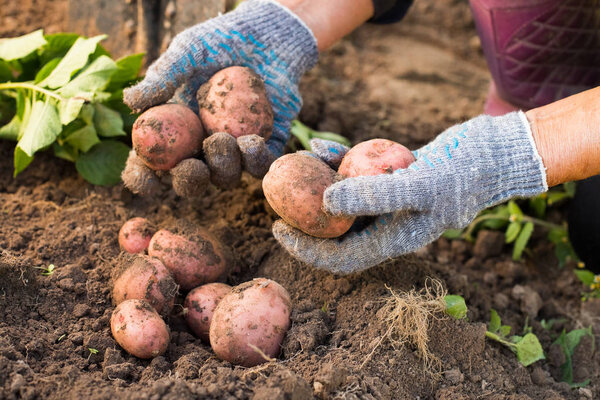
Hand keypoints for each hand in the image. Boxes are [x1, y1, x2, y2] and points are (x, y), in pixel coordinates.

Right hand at [122, 0, 317, 194]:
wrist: (265, 38)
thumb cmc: (217, 42)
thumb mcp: (187, 53)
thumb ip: (162, 77)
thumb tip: (130, 102)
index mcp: (171, 131)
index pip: (149, 163)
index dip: (143, 179)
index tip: (149, 181)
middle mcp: (199, 147)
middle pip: (190, 181)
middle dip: (190, 181)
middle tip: (194, 167)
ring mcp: (232, 151)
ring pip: (226, 178)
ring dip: (225, 166)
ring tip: (229, 140)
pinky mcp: (264, 147)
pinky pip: (260, 165)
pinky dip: (256, 160)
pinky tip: (253, 143)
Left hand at [273, 112, 548, 273]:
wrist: (491, 153)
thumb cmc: (462, 176)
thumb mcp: (418, 187)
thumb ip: (373, 196)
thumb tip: (323, 201)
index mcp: (392, 241)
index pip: (340, 258)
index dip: (306, 250)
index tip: (278, 228)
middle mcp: (387, 225)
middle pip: (336, 230)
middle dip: (305, 217)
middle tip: (277, 198)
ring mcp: (389, 202)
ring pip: (343, 200)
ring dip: (318, 186)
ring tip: (292, 170)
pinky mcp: (392, 179)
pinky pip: (356, 176)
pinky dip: (339, 162)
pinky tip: (321, 147)